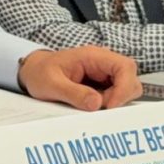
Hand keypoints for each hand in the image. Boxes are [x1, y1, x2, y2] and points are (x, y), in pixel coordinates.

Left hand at [17, 46, 140, 110]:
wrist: (32, 72)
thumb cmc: (40, 73)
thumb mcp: (51, 84)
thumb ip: (73, 92)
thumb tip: (96, 103)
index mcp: (92, 56)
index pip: (125, 66)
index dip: (124, 87)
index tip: (110, 105)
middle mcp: (102, 63)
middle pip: (131, 78)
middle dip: (121, 97)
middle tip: (99, 107)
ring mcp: (104, 74)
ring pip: (126, 88)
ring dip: (115, 102)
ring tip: (91, 105)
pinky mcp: (102, 85)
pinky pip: (116, 95)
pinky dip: (109, 104)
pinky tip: (91, 106)